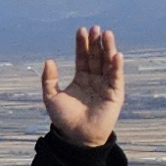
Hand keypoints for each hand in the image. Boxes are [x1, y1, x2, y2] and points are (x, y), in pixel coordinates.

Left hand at [44, 25, 125, 149]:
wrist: (76, 136)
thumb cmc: (63, 118)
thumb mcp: (51, 96)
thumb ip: (49, 79)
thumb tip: (49, 60)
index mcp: (81, 79)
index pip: (83, 57)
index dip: (82, 44)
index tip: (81, 30)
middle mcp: (95, 80)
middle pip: (96, 57)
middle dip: (96, 42)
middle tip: (95, 28)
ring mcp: (106, 85)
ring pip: (108, 63)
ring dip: (108, 48)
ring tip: (107, 34)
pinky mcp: (115, 94)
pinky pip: (116, 77)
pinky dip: (117, 66)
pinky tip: (116, 54)